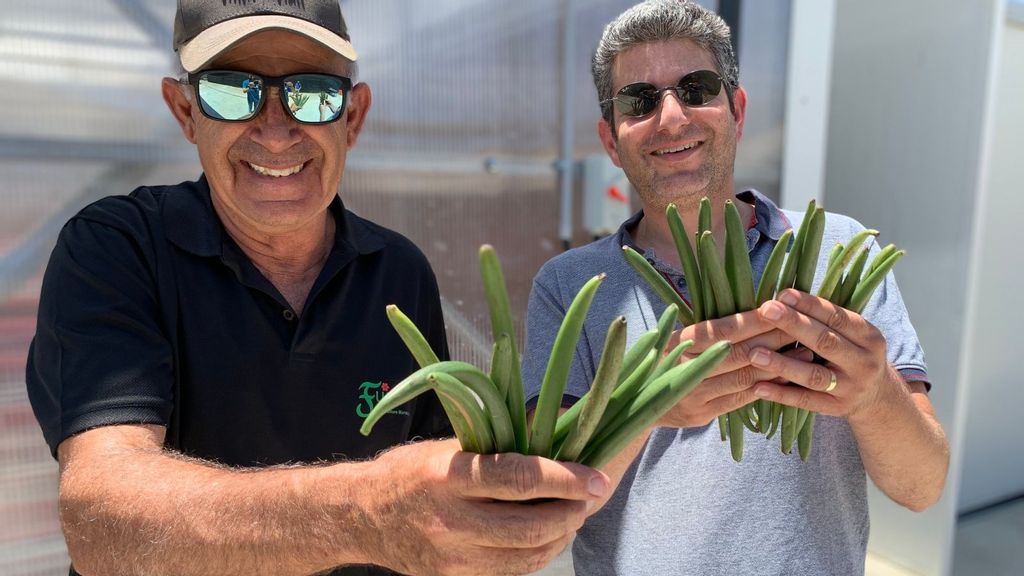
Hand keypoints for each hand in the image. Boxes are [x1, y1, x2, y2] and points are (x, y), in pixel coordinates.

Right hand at [365, 439, 607, 575]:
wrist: (360, 516)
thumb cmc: (409, 471)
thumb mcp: (449, 447)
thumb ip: (496, 446)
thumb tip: (551, 433)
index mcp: (449, 476)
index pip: (518, 479)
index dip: (564, 480)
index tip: (595, 478)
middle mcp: (451, 519)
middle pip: (529, 527)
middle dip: (570, 513)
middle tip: (587, 497)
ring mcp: (452, 556)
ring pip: (525, 556)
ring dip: (559, 537)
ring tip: (571, 516)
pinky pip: (509, 572)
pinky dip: (536, 555)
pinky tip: (546, 538)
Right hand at [656, 309, 796, 427]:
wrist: (635, 402)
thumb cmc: (660, 359)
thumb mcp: (673, 337)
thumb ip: (707, 329)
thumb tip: (753, 309)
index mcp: (678, 342)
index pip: (723, 330)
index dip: (753, 320)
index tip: (780, 308)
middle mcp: (685, 369)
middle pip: (739, 354)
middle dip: (774, 339)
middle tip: (802, 327)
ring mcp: (694, 395)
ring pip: (745, 378)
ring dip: (779, 365)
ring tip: (806, 351)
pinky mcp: (703, 415)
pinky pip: (742, 399)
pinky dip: (767, 387)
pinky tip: (787, 377)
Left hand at [748, 289, 895, 418]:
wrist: (878, 396)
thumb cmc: (852, 354)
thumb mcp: (853, 335)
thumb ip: (825, 319)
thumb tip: (783, 297)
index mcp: (869, 336)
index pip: (837, 317)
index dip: (809, 305)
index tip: (783, 294)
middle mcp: (864, 362)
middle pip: (825, 342)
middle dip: (794, 324)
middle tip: (766, 311)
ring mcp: (851, 388)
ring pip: (813, 375)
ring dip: (782, 364)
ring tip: (754, 353)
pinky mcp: (836, 408)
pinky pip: (805, 401)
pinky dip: (781, 394)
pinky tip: (758, 387)